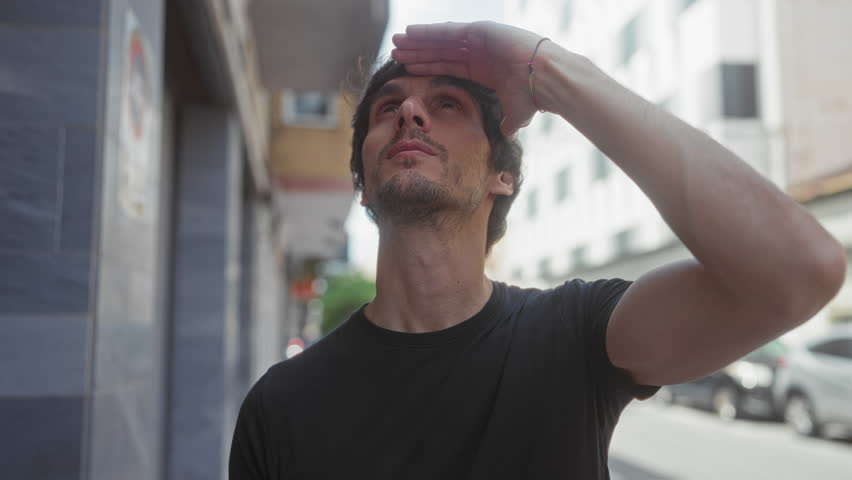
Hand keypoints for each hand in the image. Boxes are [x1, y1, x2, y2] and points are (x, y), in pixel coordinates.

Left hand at [391, 21, 546, 137]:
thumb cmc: (532, 97)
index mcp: (481, 70)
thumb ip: (506, 123)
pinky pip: (447, 32)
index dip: (427, 66)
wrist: (545, 81)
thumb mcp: (515, 115)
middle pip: (439, 51)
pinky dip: (428, 32)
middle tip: (395, 52)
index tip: (407, 69)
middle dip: (417, 52)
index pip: (447, 66)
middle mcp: (477, 53)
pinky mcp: (479, 31)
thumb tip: (506, 136)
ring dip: (417, 41)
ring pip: (440, 40)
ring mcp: (478, 40)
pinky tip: (410, 33)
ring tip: (396, 41)